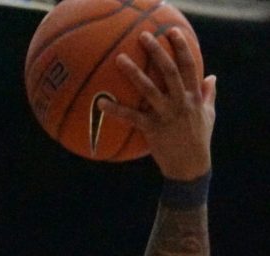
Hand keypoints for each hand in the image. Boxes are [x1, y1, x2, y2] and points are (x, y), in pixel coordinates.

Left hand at [99, 28, 215, 179]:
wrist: (190, 166)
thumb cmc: (199, 140)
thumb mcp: (208, 115)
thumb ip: (208, 95)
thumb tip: (211, 77)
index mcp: (194, 96)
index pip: (189, 66)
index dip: (182, 47)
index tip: (173, 32)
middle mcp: (180, 102)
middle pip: (169, 71)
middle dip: (157, 52)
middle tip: (143, 37)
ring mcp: (166, 115)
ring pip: (149, 89)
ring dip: (133, 73)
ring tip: (119, 59)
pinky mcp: (152, 129)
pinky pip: (131, 117)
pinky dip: (115, 109)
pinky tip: (100, 102)